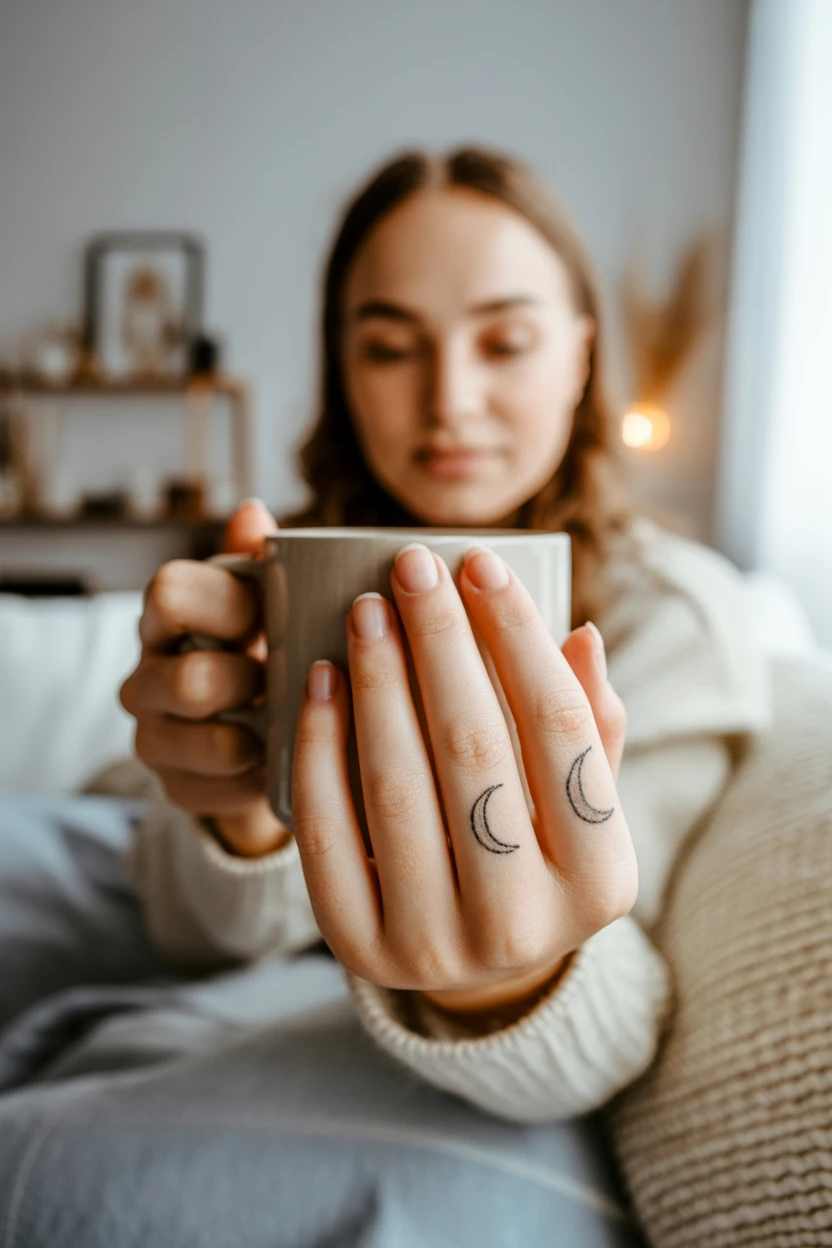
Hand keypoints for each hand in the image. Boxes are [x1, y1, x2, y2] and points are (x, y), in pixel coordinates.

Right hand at [120, 499, 289, 856]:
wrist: (257, 729)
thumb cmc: (266, 647)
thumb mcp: (266, 599)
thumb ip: (257, 560)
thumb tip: (253, 511)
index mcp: (167, 616)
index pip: (170, 592)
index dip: (228, 603)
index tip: (269, 614)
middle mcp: (147, 677)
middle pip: (190, 681)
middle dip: (251, 682)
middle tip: (290, 678)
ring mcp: (155, 737)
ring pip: (207, 743)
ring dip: (261, 735)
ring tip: (294, 723)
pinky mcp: (176, 787)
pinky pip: (221, 791)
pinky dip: (262, 778)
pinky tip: (286, 761)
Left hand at [291, 543, 634, 1023]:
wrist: (479, 962)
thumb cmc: (538, 855)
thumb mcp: (585, 805)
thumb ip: (592, 728)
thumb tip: (579, 635)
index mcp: (600, 880)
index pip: (562, 728)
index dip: (518, 634)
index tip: (482, 562)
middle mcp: (524, 923)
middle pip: (476, 748)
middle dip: (440, 641)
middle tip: (412, 566)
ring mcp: (436, 944)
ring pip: (397, 784)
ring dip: (377, 682)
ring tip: (365, 610)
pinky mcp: (362, 948)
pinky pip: (328, 830)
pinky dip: (320, 746)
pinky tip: (321, 680)